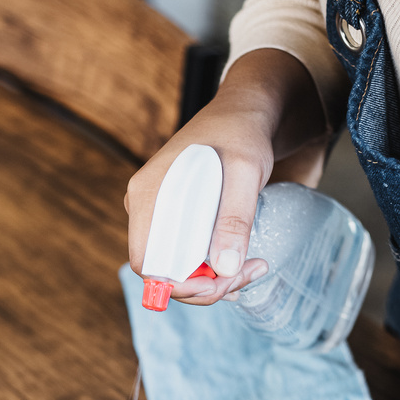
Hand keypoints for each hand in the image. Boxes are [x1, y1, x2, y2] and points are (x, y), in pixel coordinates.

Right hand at [125, 50, 325, 306]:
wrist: (246, 112)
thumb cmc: (242, 132)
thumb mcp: (245, 170)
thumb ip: (235, 218)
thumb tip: (223, 269)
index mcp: (148, 195)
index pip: (147, 263)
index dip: (180, 285)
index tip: (221, 284)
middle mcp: (147, 210)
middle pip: (164, 273)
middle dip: (205, 287)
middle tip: (247, 274)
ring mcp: (161, 218)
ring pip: (178, 271)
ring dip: (214, 282)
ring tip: (252, 268)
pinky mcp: (179, 223)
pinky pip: (188, 260)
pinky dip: (213, 272)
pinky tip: (240, 266)